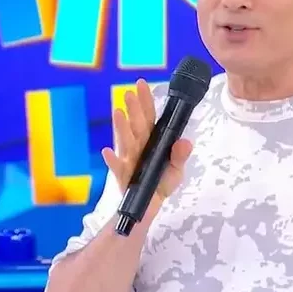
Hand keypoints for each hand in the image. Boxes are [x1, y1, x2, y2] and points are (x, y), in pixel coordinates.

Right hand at [101, 79, 192, 218]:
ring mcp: (129, 160)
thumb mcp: (176, 170)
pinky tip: (107, 151)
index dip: (145, 101)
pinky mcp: (123, 176)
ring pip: (125, 142)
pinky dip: (112, 160)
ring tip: (118, 113)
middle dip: (133, 109)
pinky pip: (117, 167)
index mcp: (152, 141)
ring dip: (121, 128)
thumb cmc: (161, 183)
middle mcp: (139, 147)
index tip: (141, 84)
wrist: (150, 207)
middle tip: (129, 94)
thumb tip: (185, 142)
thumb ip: (180, 156)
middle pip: (136, 125)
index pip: (149, 117)